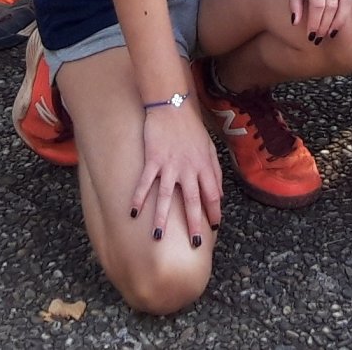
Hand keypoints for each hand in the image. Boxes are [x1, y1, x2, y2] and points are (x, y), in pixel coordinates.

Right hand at [132, 100, 224, 240]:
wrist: (173, 106)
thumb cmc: (192, 128)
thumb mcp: (209, 147)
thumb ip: (215, 171)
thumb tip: (219, 195)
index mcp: (204, 165)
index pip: (212, 193)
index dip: (214, 211)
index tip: (213, 227)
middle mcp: (188, 167)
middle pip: (193, 199)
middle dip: (194, 223)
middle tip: (194, 244)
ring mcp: (170, 164)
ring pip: (166, 195)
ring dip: (161, 217)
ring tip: (158, 237)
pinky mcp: (153, 159)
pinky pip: (145, 182)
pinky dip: (138, 197)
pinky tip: (132, 212)